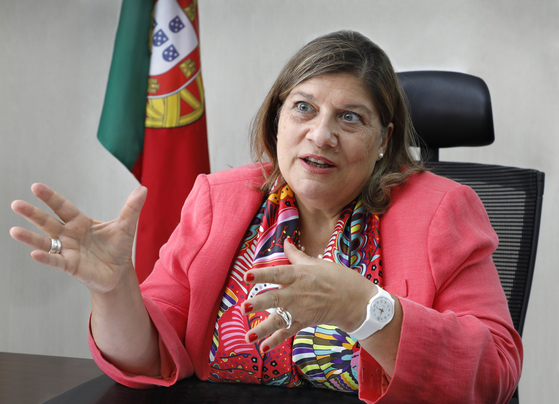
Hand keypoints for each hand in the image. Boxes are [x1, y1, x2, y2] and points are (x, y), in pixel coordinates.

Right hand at [10, 183, 146, 293]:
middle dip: (33, 213)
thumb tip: (143, 189)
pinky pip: (55, 261)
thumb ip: (132, 208)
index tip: (35, 187)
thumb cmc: (118, 248)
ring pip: (45, 242)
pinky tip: (34, 253)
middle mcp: (69, 235)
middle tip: (16, 204)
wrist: (119, 272)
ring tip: (13, 230)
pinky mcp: (70, 266)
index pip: (62, 207)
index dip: (50, 198)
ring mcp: (68, 251)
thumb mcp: (126, 226)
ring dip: (30, 237)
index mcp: (80, 222)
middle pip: (48, 222)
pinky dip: (45, 257)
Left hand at [241, 239, 376, 352]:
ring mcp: (300, 309)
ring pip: (279, 320)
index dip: (261, 274)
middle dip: (259, 303)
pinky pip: (288, 332)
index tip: (246, 276)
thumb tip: (285, 242)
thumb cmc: (335, 277)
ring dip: (263, 328)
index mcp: (298, 275)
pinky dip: (275, 340)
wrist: (355, 300)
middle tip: (244, 307)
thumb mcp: (315, 263)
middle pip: (275, 299)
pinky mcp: (304, 321)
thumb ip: (296, 255)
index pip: (276, 274)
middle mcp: (297, 293)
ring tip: (247, 336)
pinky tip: (262, 348)